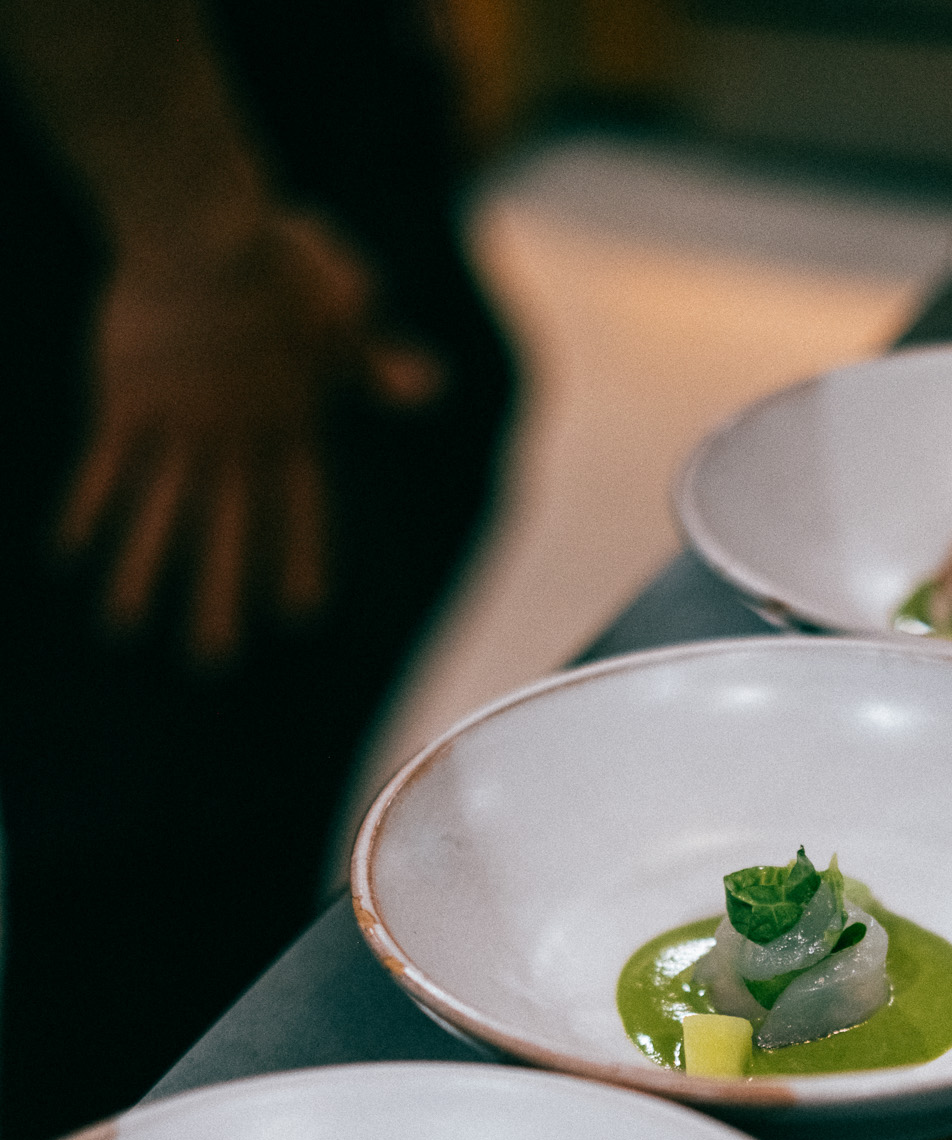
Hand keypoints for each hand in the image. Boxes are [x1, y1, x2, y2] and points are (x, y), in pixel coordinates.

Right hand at [60, 208, 445, 662]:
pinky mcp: (123, 401)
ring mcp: (175, 425)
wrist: (196, 214)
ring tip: (125, 630)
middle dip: (219, 598)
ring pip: (156, 515)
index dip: (299, 561)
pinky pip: (101, 471)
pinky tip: (69, 560)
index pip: (300, 511)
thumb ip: (377, 361)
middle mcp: (234, 439)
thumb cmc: (278, 253)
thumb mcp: (344, 305)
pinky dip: (85, 515)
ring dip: (141, 575)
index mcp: (291, 424)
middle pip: (226, 534)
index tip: (300, 614)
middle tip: (213, 660)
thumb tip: (430, 389)